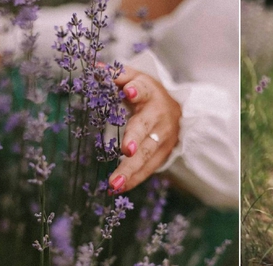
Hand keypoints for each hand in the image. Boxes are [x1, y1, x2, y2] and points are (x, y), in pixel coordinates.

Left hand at [108, 65, 180, 192]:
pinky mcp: (163, 154)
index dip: (136, 90)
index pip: (143, 89)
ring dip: (131, 170)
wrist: (179, 110)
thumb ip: (116, 75)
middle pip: (145, 128)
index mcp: (149, 93)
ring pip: (147, 154)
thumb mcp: (136, 78)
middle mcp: (158, 116)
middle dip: (135, 139)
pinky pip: (148, 169)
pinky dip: (133, 179)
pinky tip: (118, 189)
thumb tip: (94, 68)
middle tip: (126, 151)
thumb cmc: (147, 93)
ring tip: (114, 184)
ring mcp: (163, 137)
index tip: (127, 90)